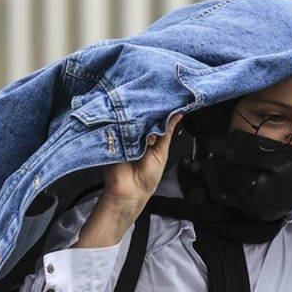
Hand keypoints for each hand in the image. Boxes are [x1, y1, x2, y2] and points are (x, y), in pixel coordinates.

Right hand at [75, 115, 182, 248]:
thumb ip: (168, 132)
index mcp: (150, 137)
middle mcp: (137, 134)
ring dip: (136, 119)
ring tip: (141, 125)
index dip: (158, 109)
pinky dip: (124, 124)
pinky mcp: (112, 138)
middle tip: (151, 108)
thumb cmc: (147, 178)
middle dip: (146, 111)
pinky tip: (130, 128)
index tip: (164, 99)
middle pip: (142, 116)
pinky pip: (118, 126)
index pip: (154, 117)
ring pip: (130, 119)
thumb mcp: (162, 152)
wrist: (130, 192)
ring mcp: (124, 135)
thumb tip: (178, 114)